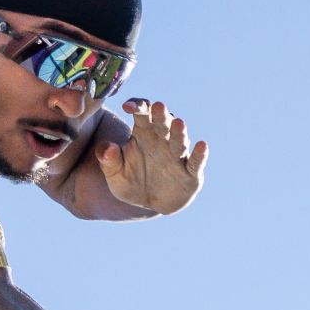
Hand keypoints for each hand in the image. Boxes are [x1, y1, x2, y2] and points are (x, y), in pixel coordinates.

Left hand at [98, 99, 207, 214]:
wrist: (149, 204)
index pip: (142, 114)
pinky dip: (199, 154)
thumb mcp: (115, 175)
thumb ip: (108, 161)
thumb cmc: (131, 183)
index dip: (138, 106)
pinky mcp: (191, 172)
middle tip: (158, 106)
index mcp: (143, 134)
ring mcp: (178, 155)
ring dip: (179, 132)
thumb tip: (107, 149)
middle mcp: (163, 140)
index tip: (127, 106)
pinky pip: (195, 162)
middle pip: (163, 123)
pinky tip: (202, 145)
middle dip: (161, 115)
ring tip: (179, 123)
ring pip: (180, 140)